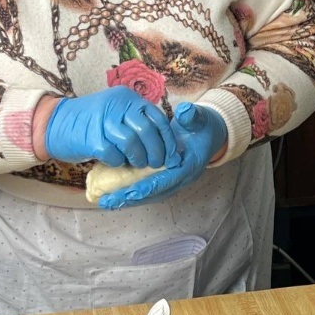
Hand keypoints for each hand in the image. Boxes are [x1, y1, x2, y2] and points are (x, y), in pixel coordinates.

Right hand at [44, 88, 174, 167]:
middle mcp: (117, 105)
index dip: (167, 138)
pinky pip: (114, 155)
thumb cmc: (89, 121)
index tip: (171, 154)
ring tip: (137, 164)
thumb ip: (136, 121)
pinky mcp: (92, 139)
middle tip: (156, 163)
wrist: (53, 123)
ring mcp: (103, 120)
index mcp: (126, 98)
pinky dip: (118, 162)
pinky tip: (116, 162)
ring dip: (138, 158)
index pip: (157, 117)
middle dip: (156, 151)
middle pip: (147, 130)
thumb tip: (162, 143)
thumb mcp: (115, 112)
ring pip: (132, 143)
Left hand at [99, 103, 229, 208]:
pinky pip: (148, 190)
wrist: (208, 133)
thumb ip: (192, 116)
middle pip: (155, 193)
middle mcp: (181, 178)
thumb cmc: (201, 125)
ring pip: (150, 195)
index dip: (148, 186)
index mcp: (189, 165)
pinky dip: (131, 194)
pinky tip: (113, 195)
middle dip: (131, 198)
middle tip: (108, 201)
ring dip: (128, 200)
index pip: (167, 179)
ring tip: (106, 202)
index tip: (128, 192)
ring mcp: (174, 181)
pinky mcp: (166, 179)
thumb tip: (186, 112)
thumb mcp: (199, 118)